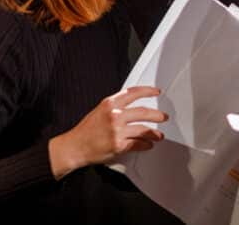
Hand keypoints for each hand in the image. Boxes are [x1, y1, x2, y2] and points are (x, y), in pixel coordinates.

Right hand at [48, 86, 166, 178]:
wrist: (75, 147)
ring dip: (154, 133)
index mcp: (109, 104)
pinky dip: (146, 145)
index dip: (147, 91)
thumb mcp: (99, 111)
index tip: (155, 92)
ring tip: (159, 135)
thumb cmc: (86, 131)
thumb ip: (115, 107)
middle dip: (157, 115)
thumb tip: (132, 106)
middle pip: (143, 111)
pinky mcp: (119, 145)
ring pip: (144, 129)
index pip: (133, 92)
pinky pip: (138, 144)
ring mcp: (117, 131)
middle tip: (163, 117)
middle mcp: (114, 115)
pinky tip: (148, 145)